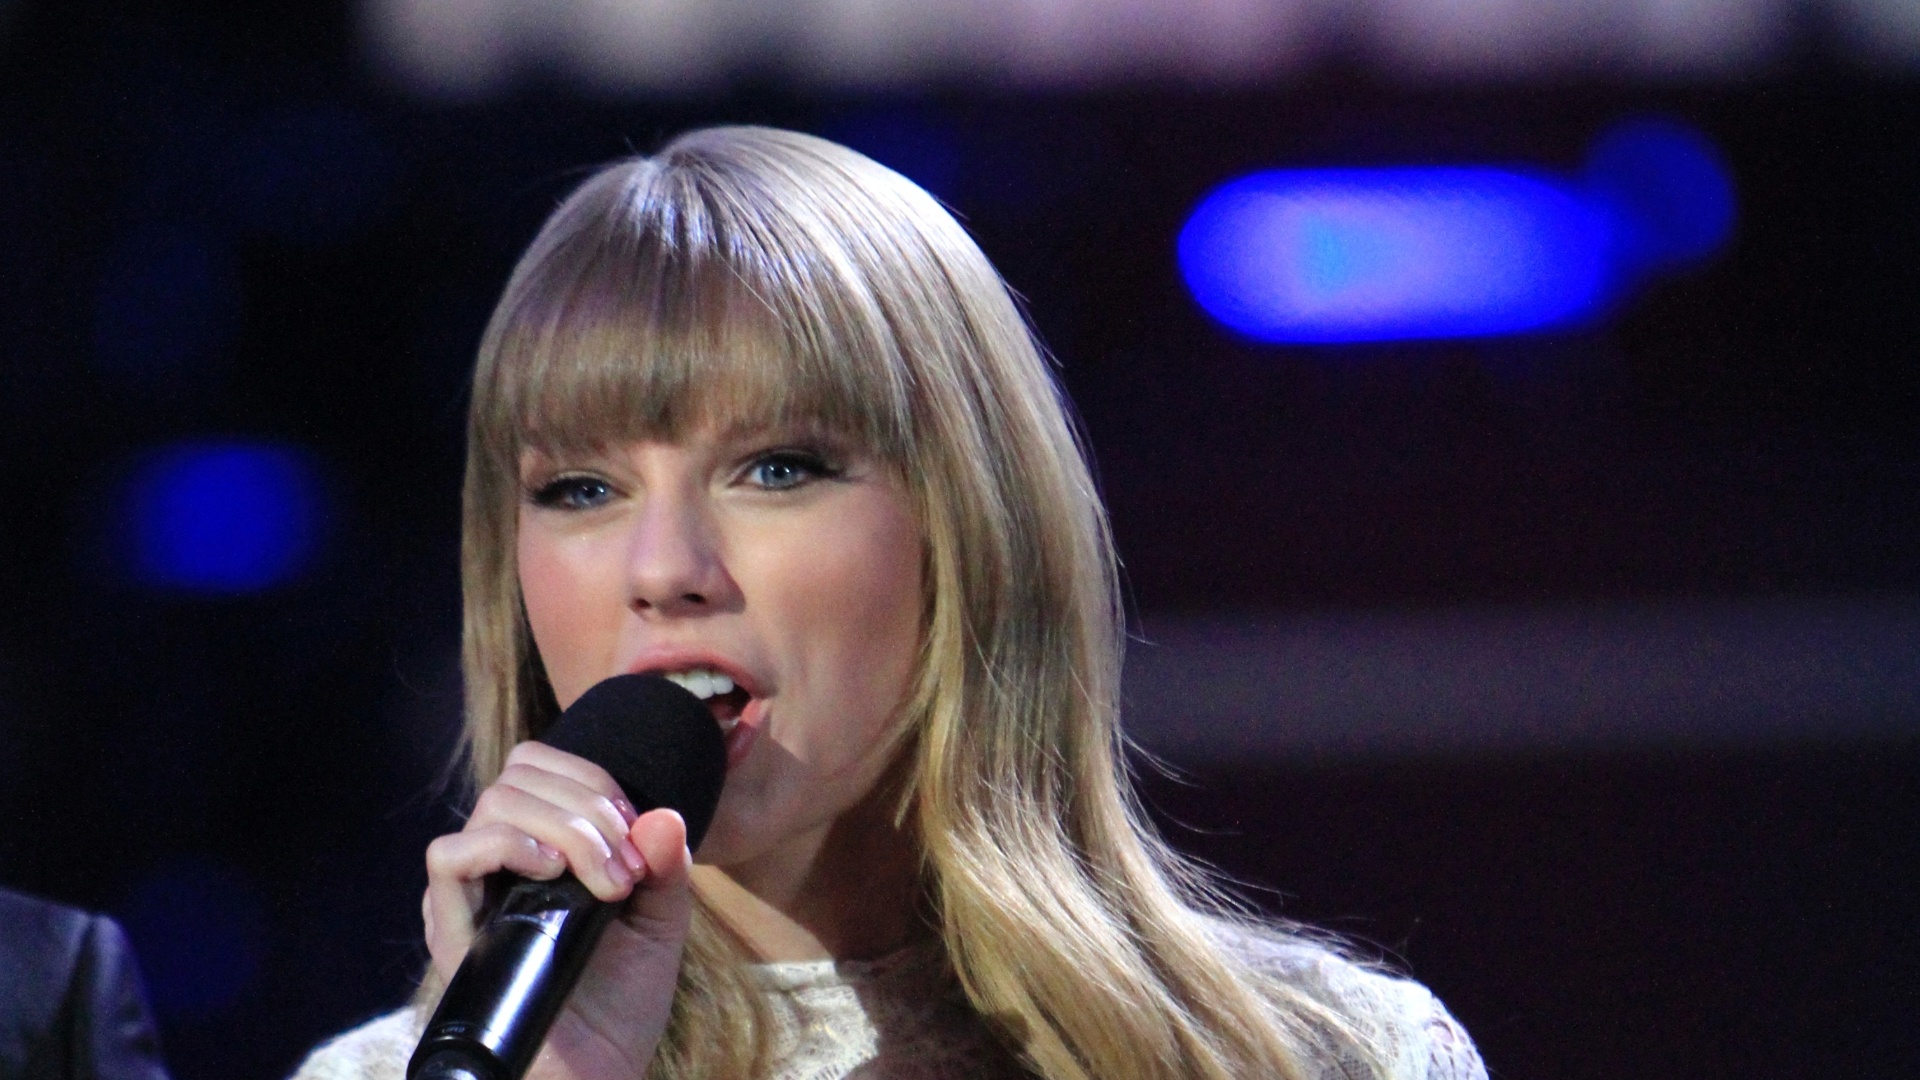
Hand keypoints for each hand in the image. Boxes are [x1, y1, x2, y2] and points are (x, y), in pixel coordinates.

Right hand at [423, 741, 692, 1079]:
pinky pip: (449, 858)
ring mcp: (472, 897)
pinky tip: (552, 873)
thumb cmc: (622, 1003)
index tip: (636, 828)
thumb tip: (663, 815)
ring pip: (493, 805)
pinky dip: (505, 846)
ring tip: (605, 880)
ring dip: (563, 825)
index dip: (590, 777)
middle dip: (588, 804)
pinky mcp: (452, 933)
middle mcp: (498, 865)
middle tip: (627, 865)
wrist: (597, 1075)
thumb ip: (667, 867)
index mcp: (540, 849)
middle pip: (519, 776)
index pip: (540, 767)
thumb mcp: (661, 923)